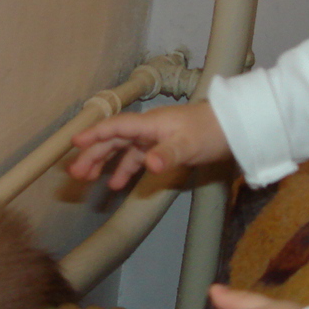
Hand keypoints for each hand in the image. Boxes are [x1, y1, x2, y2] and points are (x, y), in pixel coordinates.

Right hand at [67, 101, 228, 190]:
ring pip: (122, 150)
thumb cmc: (210, 131)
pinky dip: (124, 169)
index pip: (116, 127)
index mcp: (149, 124)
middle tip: (75, 173)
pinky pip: (136, 158)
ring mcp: (154, 138)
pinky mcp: (162, 148)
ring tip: (87, 179)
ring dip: (104, 163)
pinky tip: (116, 184)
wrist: (234, 127)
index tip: (75, 143)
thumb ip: (167, 155)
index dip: (94, 134)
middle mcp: (148, 129)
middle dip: (93, 154)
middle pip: (113, 140)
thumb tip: (148, 165)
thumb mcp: (188, 144)